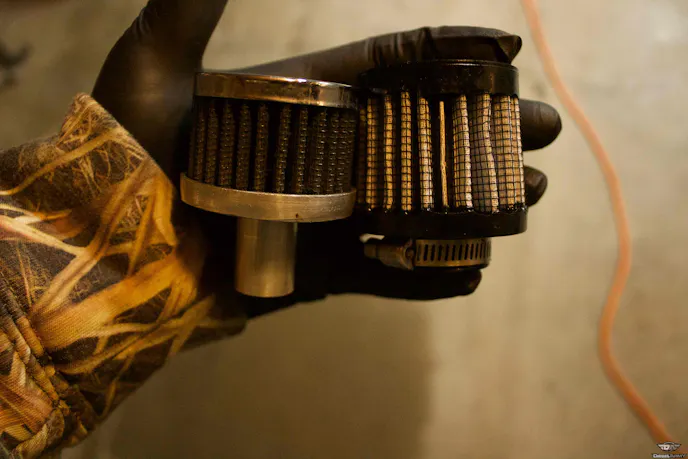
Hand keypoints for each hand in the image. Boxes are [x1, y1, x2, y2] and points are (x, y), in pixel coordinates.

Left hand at [92, 1, 560, 317]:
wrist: (105, 245)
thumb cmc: (123, 152)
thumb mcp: (153, 64)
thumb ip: (189, 6)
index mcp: (303, 101)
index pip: (392, 68)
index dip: (451, 55)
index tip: (507, 50)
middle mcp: (325, 155)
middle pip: (423, 137)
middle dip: (487, 132)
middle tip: (545, 130)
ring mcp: (328, 216)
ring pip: (418, 206)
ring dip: (476, 202)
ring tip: (528, 196)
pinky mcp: (319, 272)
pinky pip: (387, 274)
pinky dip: (431, 275)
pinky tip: (476, 271)